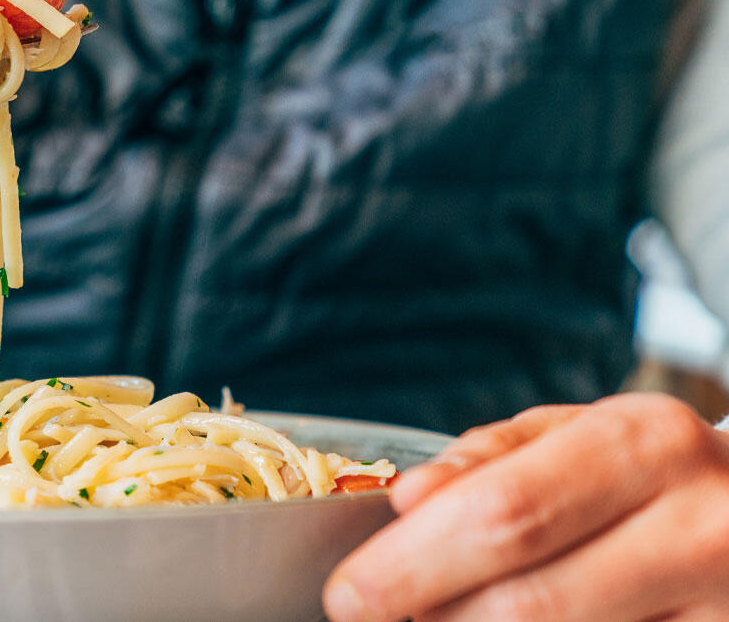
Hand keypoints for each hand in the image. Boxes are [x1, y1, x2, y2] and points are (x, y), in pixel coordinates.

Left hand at [323, 392, 728, 621]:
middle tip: (368, 613)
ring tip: (433, 614)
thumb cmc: (650, 473)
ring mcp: (722, 610)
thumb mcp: (576, 435)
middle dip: (427, 613)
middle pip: (528, 603)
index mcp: (647, 446)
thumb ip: (489, 463)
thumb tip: (410, 499)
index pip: (506, 515)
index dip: (413, 563)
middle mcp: (697, 529)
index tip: (348, 592)